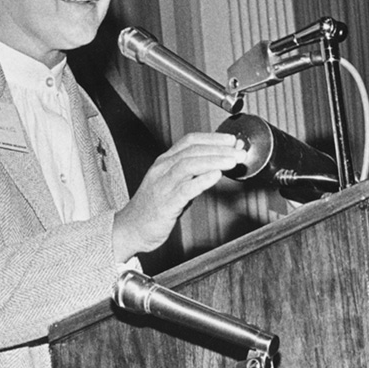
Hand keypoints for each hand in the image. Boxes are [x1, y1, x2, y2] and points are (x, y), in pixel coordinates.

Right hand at [112, 132, 245, 262]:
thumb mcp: (171, 184)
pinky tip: (215, 176)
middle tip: (239, 150)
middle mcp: (162, 169)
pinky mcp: (165, 203)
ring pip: (189, 164)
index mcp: (164, 162)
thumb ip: (191, 175)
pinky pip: (185, 188)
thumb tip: (217, 167)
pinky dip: (201, 180)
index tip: (231, 139)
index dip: (212, 138)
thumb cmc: (152, 208)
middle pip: (192, 150)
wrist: (130, 229)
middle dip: (219, 148)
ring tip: (232, 160)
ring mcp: (163, 185)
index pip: (190, 141)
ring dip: (214, 160)